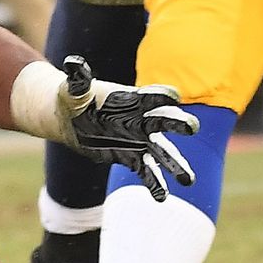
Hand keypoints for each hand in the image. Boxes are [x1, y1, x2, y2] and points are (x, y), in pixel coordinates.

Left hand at [59, 56, 198, 200]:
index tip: (172, 97)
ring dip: (175, 166)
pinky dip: (154, 184)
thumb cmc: (74, 98)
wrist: (71, 120)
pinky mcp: (132, 157)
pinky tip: (161, 198)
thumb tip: (73, 64)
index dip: (160, 96)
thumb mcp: (72, 89)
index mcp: (131, 99)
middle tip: (192, 128)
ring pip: (162, 153)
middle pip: (164, 121)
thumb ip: (77, 78)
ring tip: (188, 181)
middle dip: (178, 124)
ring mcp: (140, 140)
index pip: (150, 96)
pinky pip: (147, 172)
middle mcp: (141, 120)